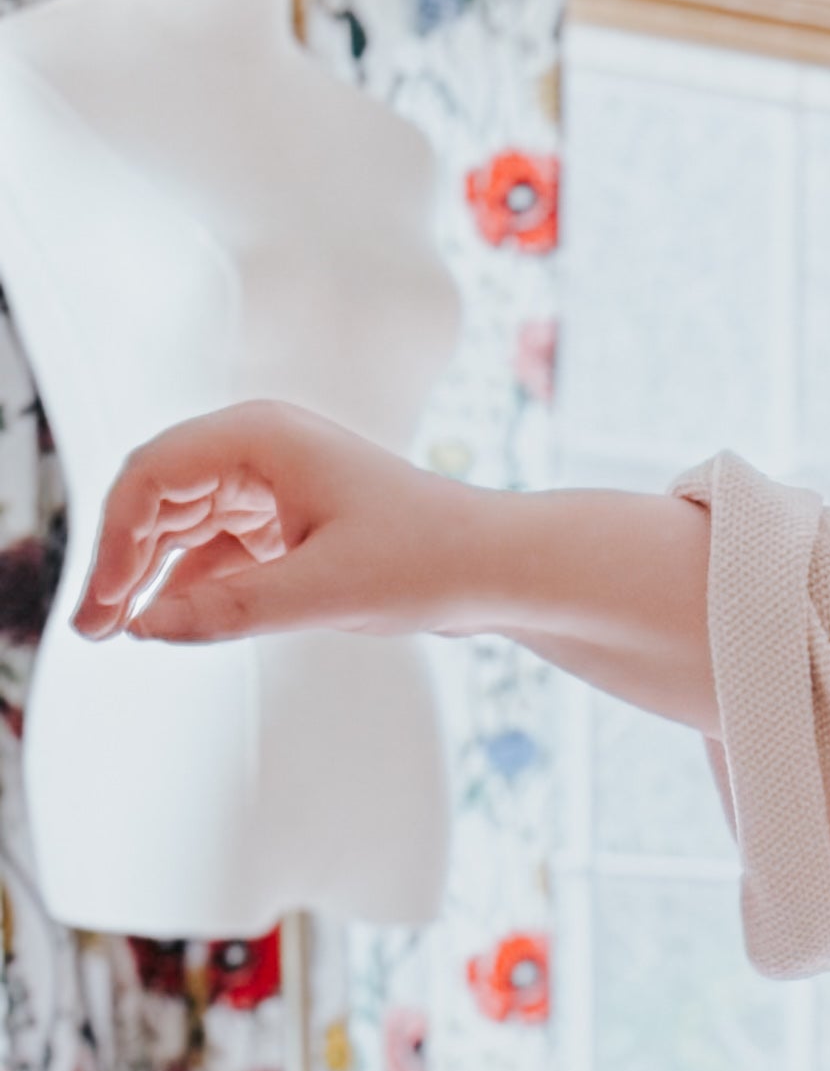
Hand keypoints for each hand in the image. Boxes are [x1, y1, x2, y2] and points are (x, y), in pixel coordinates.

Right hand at [75, 402, 473, 647]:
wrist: (497, 568)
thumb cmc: (427, 561)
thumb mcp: (325, 592)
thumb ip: (231, 608)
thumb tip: (147, 628)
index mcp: (260, 436)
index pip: (153, 474)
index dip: (115, 539)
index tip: (104, 603)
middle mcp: (256, 448)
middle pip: (157, 496)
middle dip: (120, 559)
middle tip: (91, 628)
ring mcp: (269, 482)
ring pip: (181, 523)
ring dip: (148, 575)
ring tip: (115, 633)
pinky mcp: (285, 520)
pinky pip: (216, 548)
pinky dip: (189, 582)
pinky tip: (166, 623)